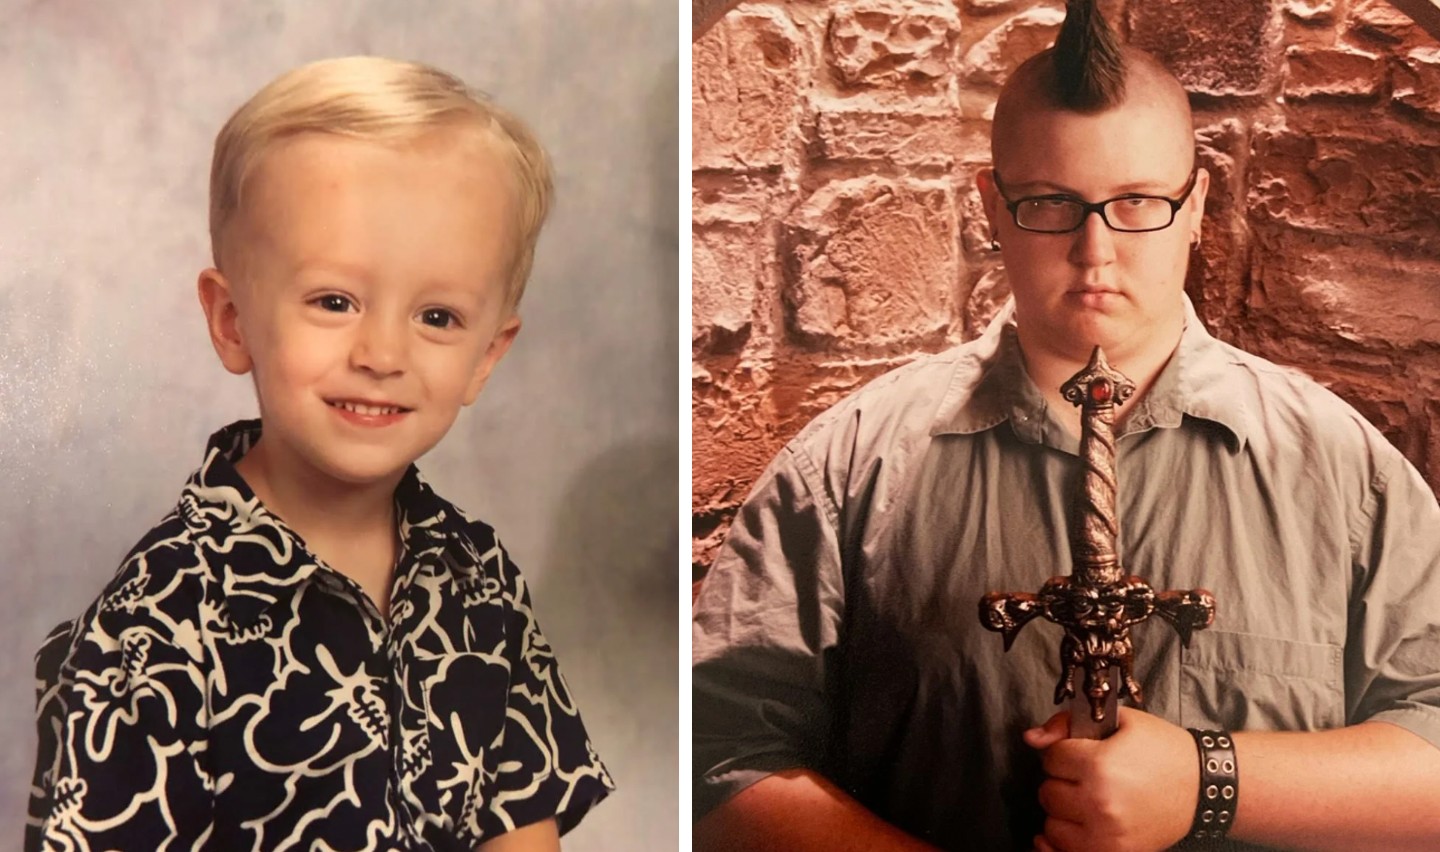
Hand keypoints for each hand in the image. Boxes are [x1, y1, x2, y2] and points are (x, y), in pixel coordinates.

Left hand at [1024, 707, 1196, 851]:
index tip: (1080, 753)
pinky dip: (1065, 840)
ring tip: (1087, 801)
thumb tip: (1031, 738)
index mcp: (1100, 765)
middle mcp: (1099, 803)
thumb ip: (1068, 724)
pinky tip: (1075, 827)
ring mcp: (1106, 834)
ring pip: (1052, 825)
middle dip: (1062, 780)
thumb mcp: (1122, 722)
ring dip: (1064, 812)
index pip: (1051, 757)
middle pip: (1048, 791)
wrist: (1203, 788)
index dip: (1063, 751)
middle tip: (1085, 777)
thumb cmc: (1163, 751)